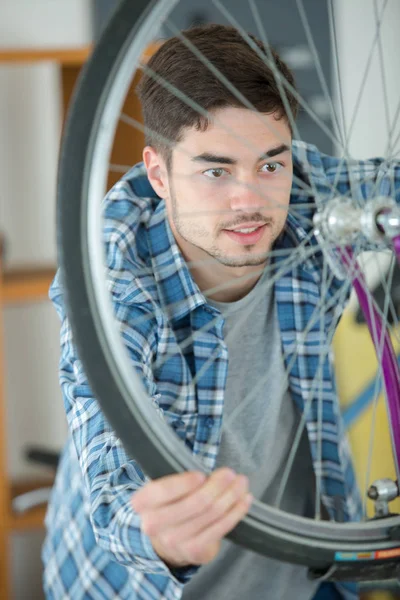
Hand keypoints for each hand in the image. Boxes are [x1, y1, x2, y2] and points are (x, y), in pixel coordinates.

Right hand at [131, 468, 252, 568]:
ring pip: (211, 514)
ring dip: (231, 495)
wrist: (166, 540)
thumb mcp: (166, 488)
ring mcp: (175, 541)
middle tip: (231, 473)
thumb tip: (216, 475)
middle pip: (195, 502)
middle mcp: (154, 525)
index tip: (202, 475)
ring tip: (241, 483)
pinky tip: (244, 500)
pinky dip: (236, 512)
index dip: (185, 483)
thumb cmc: (170, 504)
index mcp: (143, 503)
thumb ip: (183, 480)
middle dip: (218, 485)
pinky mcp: (195, 551)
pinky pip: (221, 528)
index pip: (164, 491)